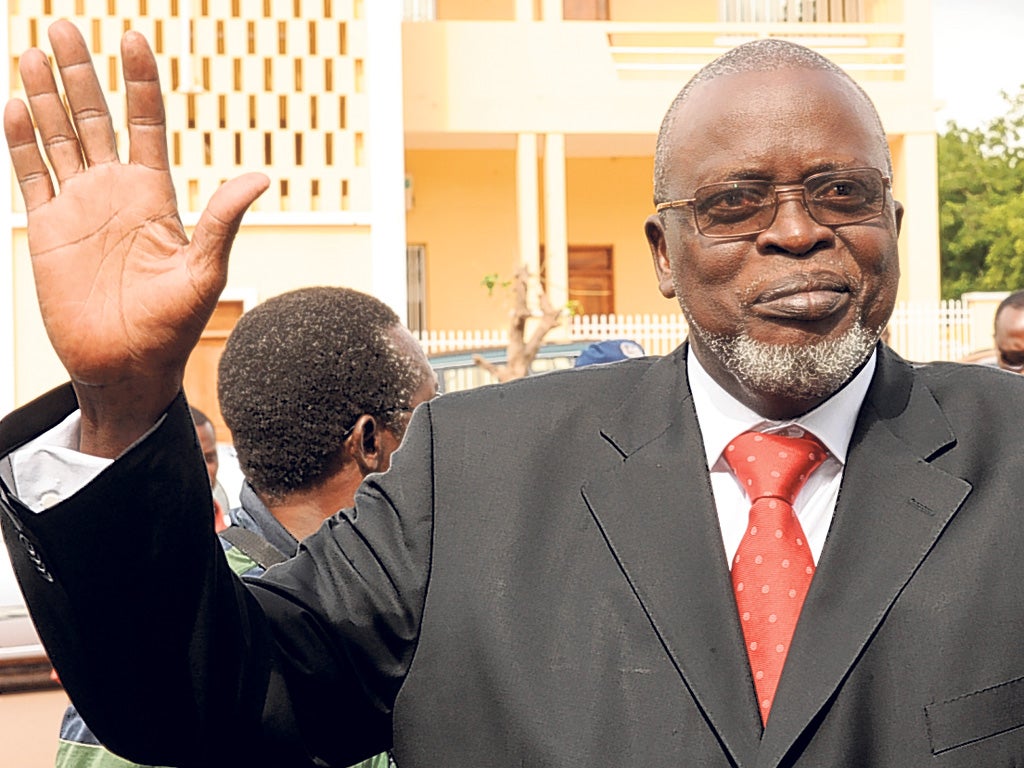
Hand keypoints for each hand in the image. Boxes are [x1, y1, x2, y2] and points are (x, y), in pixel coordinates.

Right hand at [4, 21, 267, 455]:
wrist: (126, 366)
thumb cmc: (173, 327)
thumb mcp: (204, 271)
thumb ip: (222, 220)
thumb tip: (261, 177)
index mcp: (155, 195)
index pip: (146, 123)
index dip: (139, 82)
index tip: (132, 37)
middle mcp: (115, 192)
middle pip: (93, 117)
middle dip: (80, 72)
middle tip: (62, 24)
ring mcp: (79, 207)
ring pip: (57, 137)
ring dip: (44, 94)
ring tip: (33, 49)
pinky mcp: (48, 228)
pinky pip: (31, 174)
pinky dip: (21, 141)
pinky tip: (16, 104)